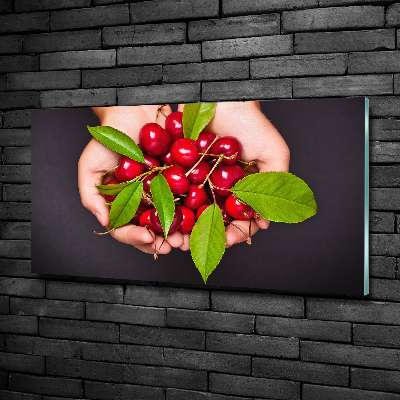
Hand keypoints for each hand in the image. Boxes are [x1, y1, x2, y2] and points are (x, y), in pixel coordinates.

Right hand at [78, 105, 184, 254]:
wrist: (134, 110)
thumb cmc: (108, 138)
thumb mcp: (90, 167)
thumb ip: (91, 197)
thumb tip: (104, 222)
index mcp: (122, 205)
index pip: (126, 230)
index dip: (135, 238)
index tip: (148, 239)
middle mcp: (142, 202)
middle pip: (152, 230)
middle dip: (163, 241)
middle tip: (174, 245)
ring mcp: (162, 193)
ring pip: (172, 220)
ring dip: (181, 232)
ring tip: (187, 239)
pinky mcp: (180, 181)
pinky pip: (188, 199)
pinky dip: (194, 210)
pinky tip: (200, 217)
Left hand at [178, 101, 289, 248]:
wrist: (222, 97)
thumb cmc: (252, 123)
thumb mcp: (274, 153)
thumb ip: (276, 185)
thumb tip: (265, 223)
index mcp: (242, 190)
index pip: (240, 220)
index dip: (236, 233)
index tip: (230, 240)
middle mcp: (220, 189)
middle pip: (212, 220)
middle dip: (204, 236)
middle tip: (197, 246)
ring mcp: (199, 181)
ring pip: (191, 211)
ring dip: (184, 227)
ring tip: (176, 237)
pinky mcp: (180, 170)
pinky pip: (175, 192)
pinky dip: (169, 205)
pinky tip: (163, 216)